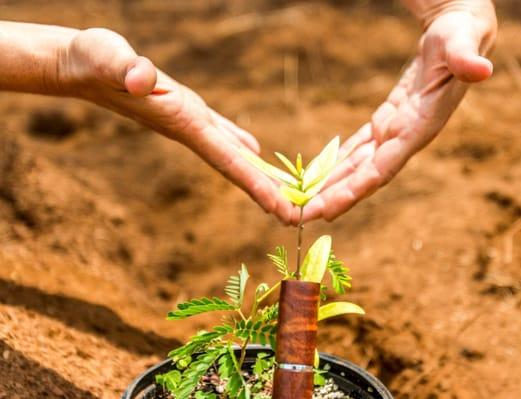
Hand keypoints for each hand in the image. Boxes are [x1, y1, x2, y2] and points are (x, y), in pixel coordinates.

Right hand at [61, 28, 296, 223]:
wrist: (77, 64)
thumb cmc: (92, 61)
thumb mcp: (108, 58)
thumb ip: (125, 69)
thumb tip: (140, 78)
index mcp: (183, 123)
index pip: (228, 161)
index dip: (257, 187)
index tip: (284, 212)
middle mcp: (191, 129)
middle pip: (236, 167)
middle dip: (267, 193)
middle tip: (299, 216)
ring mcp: (189, 121)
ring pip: (232, 153)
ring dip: (258, 173)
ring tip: (285, 191)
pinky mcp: (184, 107)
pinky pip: (222, 132)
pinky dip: (241, 144)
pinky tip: (254, 150)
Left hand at [302, 1, 496, 221]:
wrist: (460, 32)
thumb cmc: (461, 36)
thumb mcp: (461, 42)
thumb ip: (466, 59)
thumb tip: (483, 69)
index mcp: (420, 128)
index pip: (383, 168)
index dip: (354, 190)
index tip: (326, 210)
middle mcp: (405, 137)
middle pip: (363, 176)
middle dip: (332, 198)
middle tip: (299, 216)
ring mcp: (395, 131)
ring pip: (357, 166)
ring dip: (330, 185)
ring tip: (302, 203)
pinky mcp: (388, 120)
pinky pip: (358, 148)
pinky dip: (338, 162)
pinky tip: (320, 175)